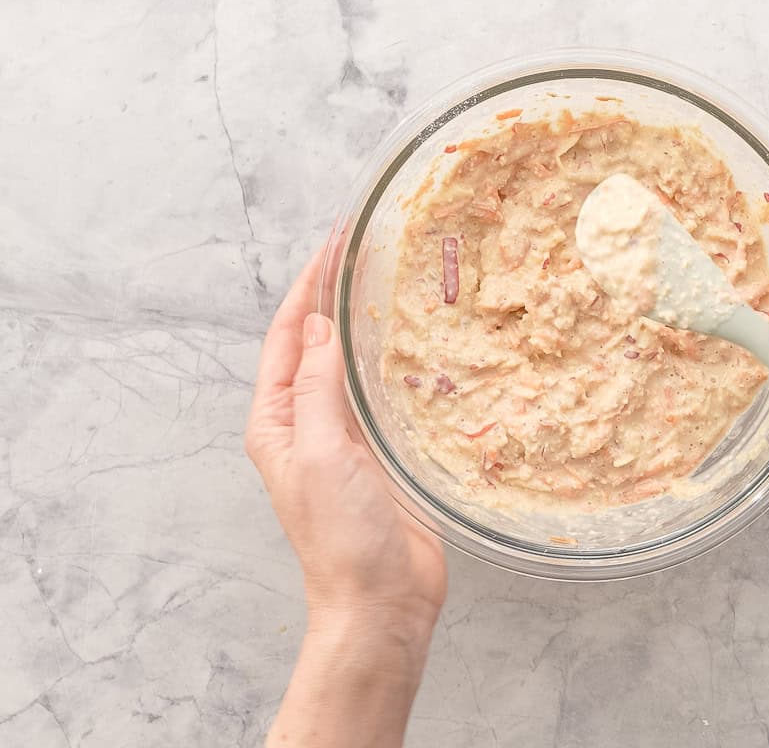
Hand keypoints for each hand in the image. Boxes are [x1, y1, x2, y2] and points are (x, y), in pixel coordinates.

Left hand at [246, 247, 446, 745]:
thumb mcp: (321, 452)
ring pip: (351, 366)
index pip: (290, 337)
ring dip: (364, 325)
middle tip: (363, 249)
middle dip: (335, 296)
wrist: (381, 601)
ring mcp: (346, 439)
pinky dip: (393, 362)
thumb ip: (318, 388)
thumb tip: (320, 327)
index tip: (332, 242)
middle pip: (318, 345)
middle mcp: (308, 424)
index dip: (308, 287)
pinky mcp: (383, 455)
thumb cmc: (342, 534)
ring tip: (389, 282)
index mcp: (279, 421)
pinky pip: (383, 395)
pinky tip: (415, 343)